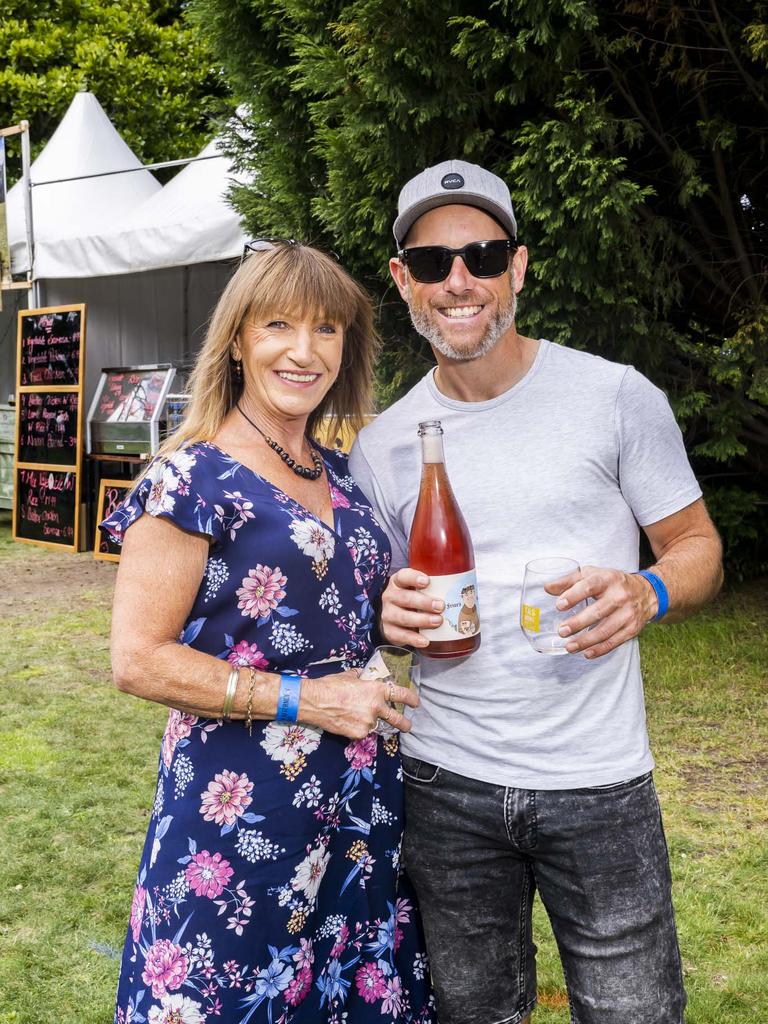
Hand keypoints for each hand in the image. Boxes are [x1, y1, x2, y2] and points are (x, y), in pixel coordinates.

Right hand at [300, 670, 419, 739]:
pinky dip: (359, 728)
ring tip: (359, 718)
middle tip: (408, 726)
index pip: (401, 694)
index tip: (415, 702)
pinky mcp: (359, 733)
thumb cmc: (331, 686)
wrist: (314, 701)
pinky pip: (363, 732)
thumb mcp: (350, 676)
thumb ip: (362, 678)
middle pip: (398, 719)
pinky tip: (347, 721)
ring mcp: (368, 722)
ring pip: (376, 725)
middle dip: (405, 724)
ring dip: (372, 723)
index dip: (411, 699)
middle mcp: (376, 707)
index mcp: (376, 690)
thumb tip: (364, 676)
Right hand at [380, 568, 443, 648]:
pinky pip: (401, 635)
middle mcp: (390, 597)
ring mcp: (388, 614)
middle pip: (404, 598)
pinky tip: (426, 641)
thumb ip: (434, 588)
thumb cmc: (413, 600)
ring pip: (403, 617)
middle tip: (440, 606)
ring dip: (422, 620)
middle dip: (423, 602)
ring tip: (438, 621)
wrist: (395, 619)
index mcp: (398, 582)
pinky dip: (414, 639)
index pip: (403, 576)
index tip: (427, 581)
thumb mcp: (419, 590)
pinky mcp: (389, 631)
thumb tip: (466, 590)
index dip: (414, 578)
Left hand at [546, 565, 657, 659]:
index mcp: (607, 579)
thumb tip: (547, 588)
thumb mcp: (592, 574)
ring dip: (586, 641)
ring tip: (569, 646)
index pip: (590, 586)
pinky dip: (600, 649)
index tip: (559, 605)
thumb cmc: (611, 582)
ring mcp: (628, 613)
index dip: (574, 595)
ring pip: (605, 630)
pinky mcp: (632, 628)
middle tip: (561, 631)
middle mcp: (620, 596)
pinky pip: (615, 641)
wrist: (646, 592)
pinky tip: (586, 653)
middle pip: (598, 612)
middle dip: (578, 623)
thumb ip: (569, 581)